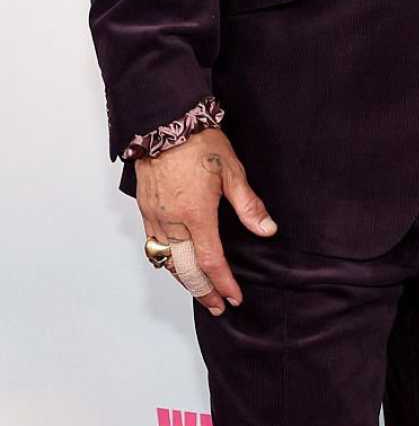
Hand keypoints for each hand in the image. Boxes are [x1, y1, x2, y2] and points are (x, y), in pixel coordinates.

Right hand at [137, 128, 275, 316]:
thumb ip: (248, 205)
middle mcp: (172, 220)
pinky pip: (153, 244)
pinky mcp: (145, 209)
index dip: (223, 283)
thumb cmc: (198, 143)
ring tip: (200, 290)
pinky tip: (175, 265)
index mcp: (196, 214)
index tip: (233, 297)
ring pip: (166, 260)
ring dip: (183, 280)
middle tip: (217, 305)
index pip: (210, 261)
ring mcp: (155, 216)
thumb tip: (266, 230)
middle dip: (203, 291)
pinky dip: (165, 261)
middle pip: (185, 269)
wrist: (164, 121)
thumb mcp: (232, 171)